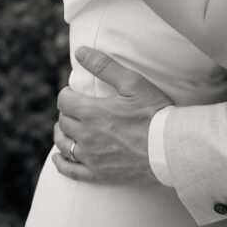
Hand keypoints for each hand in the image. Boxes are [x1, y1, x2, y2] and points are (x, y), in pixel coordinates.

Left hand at [53, 47, 171, 183]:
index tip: (72, 92)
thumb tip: (80, 51)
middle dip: (66, 112)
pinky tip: (58, 158)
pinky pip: (72, 171)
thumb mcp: (132, 82)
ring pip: (63, 145)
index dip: (66, 94)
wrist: (169, 147)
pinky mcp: (99, 174)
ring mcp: (91, 157)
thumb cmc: (153, 111)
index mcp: (91, 112)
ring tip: (64, 128)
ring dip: (61, 134)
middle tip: (74, 108)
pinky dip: (61, 164)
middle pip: (64, 122)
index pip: (65, 101)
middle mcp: (86, 136)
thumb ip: (104, 66)